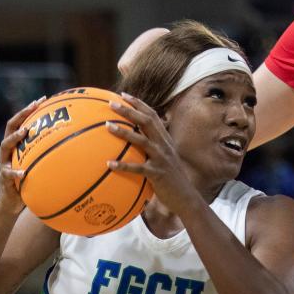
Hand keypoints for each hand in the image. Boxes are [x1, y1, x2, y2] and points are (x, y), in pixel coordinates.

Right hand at [0, 97, 46, 217]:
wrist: (11, 204)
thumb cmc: (28, 185)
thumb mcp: (38, 169)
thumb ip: (48, 158)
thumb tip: (73, 149)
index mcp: (15, 147)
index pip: (20, 122)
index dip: (29, 110)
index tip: (42, 99)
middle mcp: (7, 152)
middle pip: (10, 127)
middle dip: (22, 114)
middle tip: (34, 106)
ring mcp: (3, 164)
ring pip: (5, 146)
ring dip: (15, 137)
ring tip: (25, 132)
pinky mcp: (3, 179)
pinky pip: (8, 174)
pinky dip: (16, 173)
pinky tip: (24, 172)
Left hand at [106, 94, 201, 216]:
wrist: (185, 197)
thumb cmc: (171, 180)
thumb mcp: (164, 159)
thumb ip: (151, 149)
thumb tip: (133, 143)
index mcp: (164, 140)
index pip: (152, 116)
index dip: (139, 104)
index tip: (124, 95)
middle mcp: (164, 146)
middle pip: (146, 122)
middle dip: (129, 110)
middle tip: (111, 104)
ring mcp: (161, 159)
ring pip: (142, 141)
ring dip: (124, 132)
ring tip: (108, 126)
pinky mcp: (157, 174)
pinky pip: (138, 168)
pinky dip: (123, 165)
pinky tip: (109, 164)